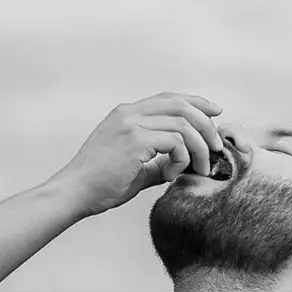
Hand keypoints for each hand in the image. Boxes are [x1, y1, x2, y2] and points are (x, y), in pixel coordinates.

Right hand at [50, 93, 224, 215]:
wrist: (74, 192)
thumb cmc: (100, 184)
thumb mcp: (135, 166)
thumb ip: (157, 161)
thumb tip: (180, 165)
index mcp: (126, 114)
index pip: (169, 98)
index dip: (195, 102)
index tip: (215, 112)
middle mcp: (129, 113)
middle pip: (181, 104)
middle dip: (206, 123)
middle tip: (217, 145)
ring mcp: (131, 124)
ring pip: (183, 124)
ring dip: (199, 146)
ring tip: (201, 167)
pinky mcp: (135, 141)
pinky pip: (175, 142)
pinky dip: (182, 158)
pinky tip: (172, 174)